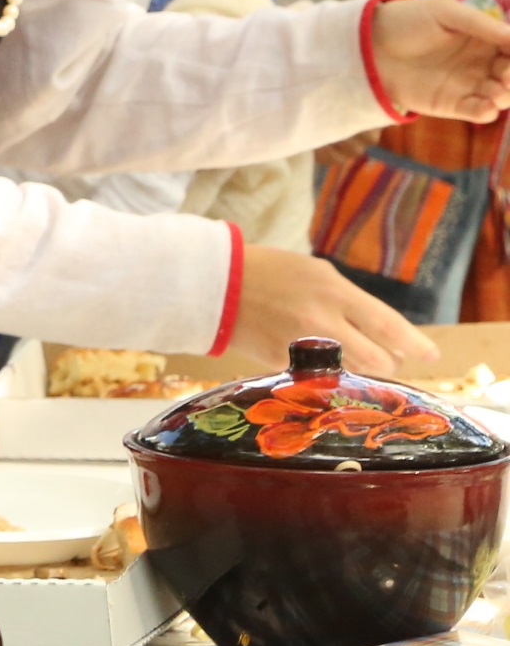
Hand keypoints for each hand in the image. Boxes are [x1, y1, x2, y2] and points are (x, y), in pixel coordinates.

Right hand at [229, 244, 437, 373]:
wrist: (214, 283)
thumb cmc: (269, 271)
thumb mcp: (316, 274)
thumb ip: (348, 301)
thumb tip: (379, 330)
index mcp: (335, 291)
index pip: (388, 325)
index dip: (415, 344)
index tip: (431, 355)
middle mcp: (323, 321)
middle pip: (377, 359)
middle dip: (387, 362)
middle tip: (386, 359)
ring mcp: (302, 344)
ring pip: (351, 372)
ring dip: (359, 371)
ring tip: (352, 361)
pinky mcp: (282, 362)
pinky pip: (317, 375)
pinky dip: (324, 371)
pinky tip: (315, 360)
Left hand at [368, 0, 509, 121]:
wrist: (369, 46)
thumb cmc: (407, 21)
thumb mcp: (444, 13)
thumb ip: (480, 24)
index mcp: (485, 37)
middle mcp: (482, 62)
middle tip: (505, 75)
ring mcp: (469, 84)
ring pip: (502, 95)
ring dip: (505, 96)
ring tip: (495, 91)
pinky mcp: (452, 104)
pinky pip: (480, 112)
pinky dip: (488, 112)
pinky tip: (486, 106)